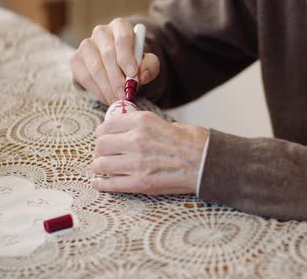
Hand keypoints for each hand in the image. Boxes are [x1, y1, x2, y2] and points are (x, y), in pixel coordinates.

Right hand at [71, 18, 159, 104]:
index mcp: (120, 27)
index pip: (122, 38)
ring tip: (118, 100)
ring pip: (95, 68)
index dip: (127, 56)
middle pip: (108, 54)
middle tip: (125, 95)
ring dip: (108, 87)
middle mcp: (101, 32)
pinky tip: (108, 98)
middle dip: (117, 78)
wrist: (118, 66)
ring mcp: (86, 45)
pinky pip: (85, 77)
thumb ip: (149, 67)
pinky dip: (98, 91)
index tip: (133, 74)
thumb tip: (140, 76)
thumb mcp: (148, 62)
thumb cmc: (135, 62)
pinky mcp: (76, 60)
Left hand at [90, 111, 208, 194]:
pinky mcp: (140, 183)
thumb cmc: (192, 142)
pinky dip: (101, 184)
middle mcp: (136, 140)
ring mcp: (137, 163)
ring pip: (101, 164)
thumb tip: (123, 131)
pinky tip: (99, 182)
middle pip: (100, 145)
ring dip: (100, 167)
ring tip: (105, 168)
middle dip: (100, 150)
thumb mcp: (163, 122)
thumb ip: (140, 126)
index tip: (105, 137)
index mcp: (142, 122)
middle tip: (105, 154)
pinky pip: (110, 184)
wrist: (207, 162)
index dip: (103, 133)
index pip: (106, 125)